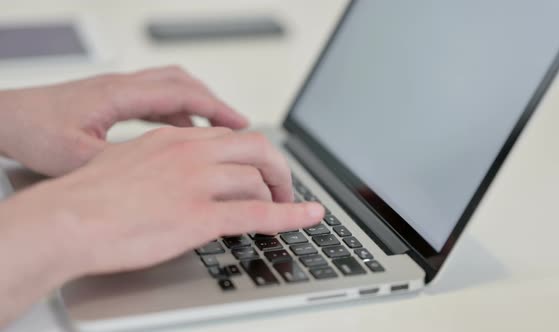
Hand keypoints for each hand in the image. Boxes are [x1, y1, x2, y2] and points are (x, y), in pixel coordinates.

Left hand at [0, 66, 247, 175]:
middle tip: (238, 127)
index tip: (242, 125)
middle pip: (184, 83)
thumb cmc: (33, 131)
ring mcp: (118, 91)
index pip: (183, 94)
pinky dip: (178, 113)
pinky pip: (157, 100)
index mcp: (120, 95)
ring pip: (172, 89)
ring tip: (217, 133)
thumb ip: (121, 163)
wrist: (4, 118)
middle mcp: (123, 86)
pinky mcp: (112, 100)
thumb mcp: (77, 156)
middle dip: (215, 104)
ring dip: (198, 107)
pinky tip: (181, 135)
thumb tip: (158, 177)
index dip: (218, 109)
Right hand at [3, 126, 323, 277]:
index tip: (259, 168)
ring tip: (284, 208)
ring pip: (258, 179)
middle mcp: (191, 153)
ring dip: (279, 195)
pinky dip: (291, 216)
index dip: (252, 154)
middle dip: (277, 167)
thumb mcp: (128, 163)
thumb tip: (178, 176)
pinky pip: (259, 213)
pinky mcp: (200, 215)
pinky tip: (308, 218)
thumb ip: (160, 163)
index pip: (229, 137)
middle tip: (282, 186)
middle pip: (256, 147)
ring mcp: (198, 182)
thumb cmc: (87, 198)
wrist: (66, 220)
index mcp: (174, 140)